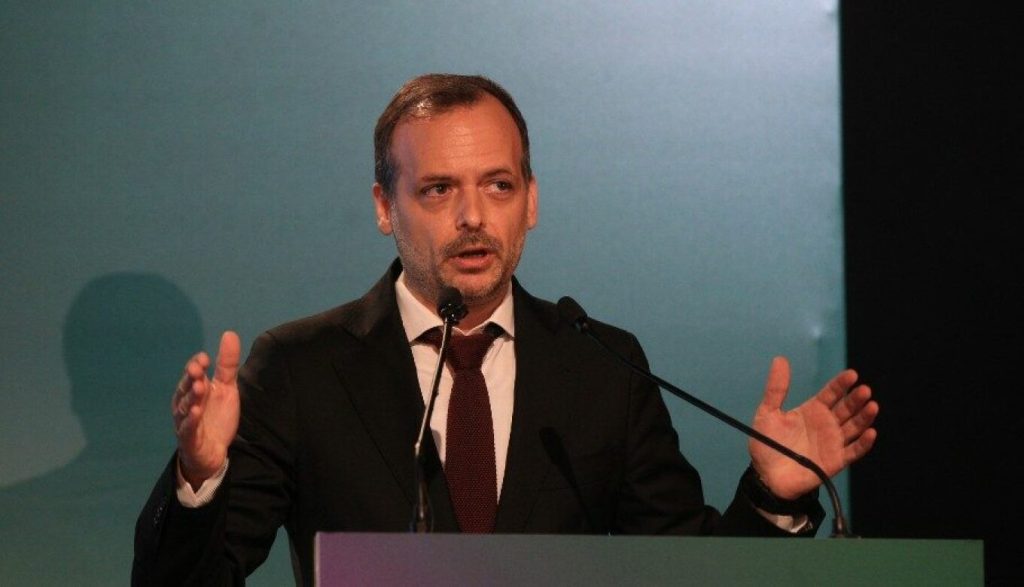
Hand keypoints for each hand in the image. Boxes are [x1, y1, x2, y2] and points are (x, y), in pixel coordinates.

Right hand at [171, 331, 240, 489]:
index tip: (205, 357)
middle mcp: (185, 404)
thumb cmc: (216, 417)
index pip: (192, 374)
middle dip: (191, 378)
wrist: (213, 452)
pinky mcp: (190, 439)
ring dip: (191, 397)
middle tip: (197, 368)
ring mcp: (186, 421)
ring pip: (185, 407)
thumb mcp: (226, 388)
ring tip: (199, 387)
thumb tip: (230, 334)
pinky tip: (195, 412)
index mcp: (193, 390)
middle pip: (186, 388)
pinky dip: (190, 420)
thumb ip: (227, 364)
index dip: (197, 365)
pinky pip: (188, 428)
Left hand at [749, 357, 877, 499]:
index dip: (841, 384)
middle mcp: (827, 423)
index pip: (831, 393)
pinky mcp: (837, 460)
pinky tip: (871, 433)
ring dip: (864, 417)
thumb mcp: (768, 413)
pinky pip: (854, 451)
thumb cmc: (767, 444)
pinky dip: (864, 443)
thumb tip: (780, 359)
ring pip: (854, 427)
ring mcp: (833, 442)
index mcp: (813, 410)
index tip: (852, 374)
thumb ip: (776, 389)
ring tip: (872, 406)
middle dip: (856, 399)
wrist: (767, 476)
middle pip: (846, 408)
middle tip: (864, 390)